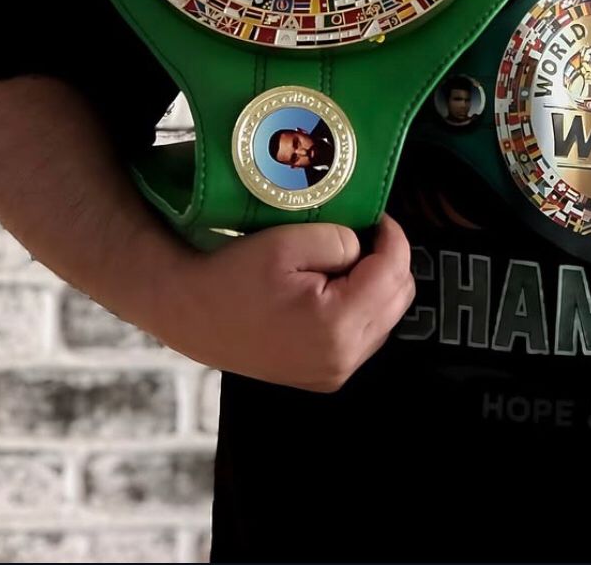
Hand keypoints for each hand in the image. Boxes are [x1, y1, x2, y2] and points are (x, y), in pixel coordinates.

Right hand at [154, 214, 415, 390]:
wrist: (192, 313)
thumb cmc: (234, 275)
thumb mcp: (288, 242)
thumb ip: (340, 240)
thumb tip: (365, 247)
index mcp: (336, 325)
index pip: (393, 272)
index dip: (392, 236)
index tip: (377, 215)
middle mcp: (342, 358)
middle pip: (399, 298)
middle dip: (389, 260)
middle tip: (364, 233)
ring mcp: (334, 372)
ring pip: (386, 318)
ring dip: (377, 284)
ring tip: (347, 260)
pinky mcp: (324, 376)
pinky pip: (365, 335)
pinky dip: (362, 306)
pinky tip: (336, 287)